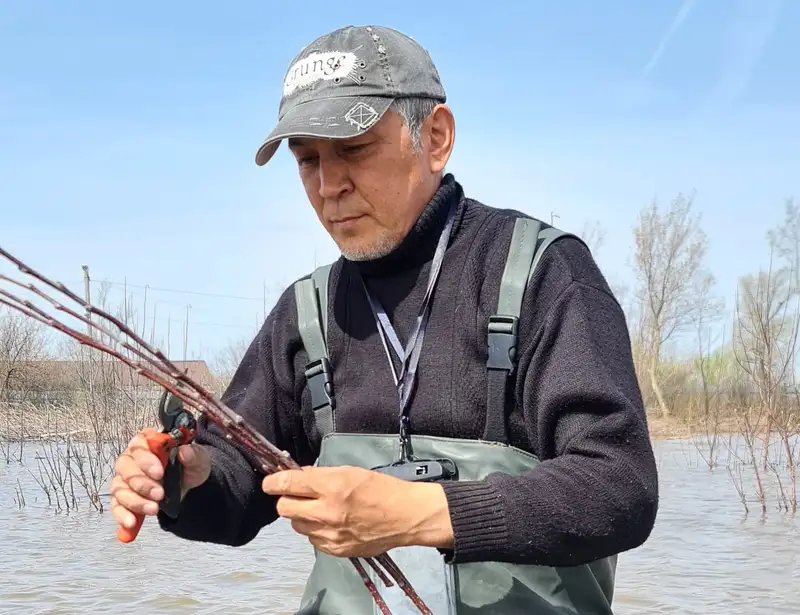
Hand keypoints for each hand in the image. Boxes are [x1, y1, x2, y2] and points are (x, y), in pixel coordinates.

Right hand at [109, 428, 211, 529]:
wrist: (190, 484)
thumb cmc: (190, 465)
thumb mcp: (199, 458)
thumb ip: (194, 454)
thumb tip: (184, 452)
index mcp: (148, 442)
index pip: (138, 445)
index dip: (145, 459)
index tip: (159, 473)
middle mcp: (132, 458)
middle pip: (125, 467)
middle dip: (142, 483)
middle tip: (159, 494)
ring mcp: (125, 478)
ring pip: (120, 488)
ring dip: (135, 501)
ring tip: (153, 509)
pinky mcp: (124, 498)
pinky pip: (116, 506)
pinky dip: (122, 515)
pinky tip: (131, 523)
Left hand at [262, 465, 453, 557]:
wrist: (405, 516)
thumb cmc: (381, 488)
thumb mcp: (350, 471)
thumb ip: (322, 475)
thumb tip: (300, 477)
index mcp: (332, 486)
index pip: (289, 484)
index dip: (274, 482)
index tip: (269, 482)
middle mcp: (327, 511)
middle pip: (285, 508)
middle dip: (287, 499)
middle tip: (297, 495)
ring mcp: (330, 534)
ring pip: (297, 525)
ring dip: (302, 516)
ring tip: (319, 509)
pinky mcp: (335, 550)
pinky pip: (312, 539)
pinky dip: (316, 530)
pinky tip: (331, 523)